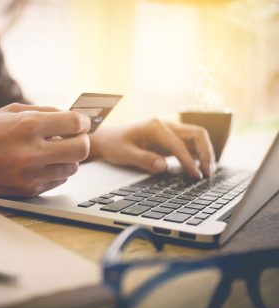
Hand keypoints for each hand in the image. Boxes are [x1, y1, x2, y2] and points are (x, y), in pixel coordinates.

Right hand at [0, 103, 90, 196]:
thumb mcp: (10, 111)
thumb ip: (44, 112)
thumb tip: (73, 117)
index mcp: (27, 127)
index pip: (75, 123)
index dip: (82, 121)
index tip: (81, 122)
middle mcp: (31, 154)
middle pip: (81, 149)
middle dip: (82, 140)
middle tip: (75, 137)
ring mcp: (30, 177)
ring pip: (72, 168)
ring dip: (68, 157)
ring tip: (54, 150)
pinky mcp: (28, 192)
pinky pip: (58, 180)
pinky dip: (56, 170)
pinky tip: (42, 163)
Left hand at [89, 119, 214, 177]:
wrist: (107, 139)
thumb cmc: (114, 144)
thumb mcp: (124, 154)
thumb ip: (144, 159)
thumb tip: (163, 166)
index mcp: (155, 126)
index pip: (179, 143)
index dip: (189, 160)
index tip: (195, 175)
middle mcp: (165, 125)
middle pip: (196, 134)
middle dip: (206, 152)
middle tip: (208, 173)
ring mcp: (169, 131)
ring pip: (196, 137)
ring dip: (205, 153)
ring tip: (208, 172)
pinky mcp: (170, 139)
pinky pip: (190, 144)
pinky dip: (198, 154)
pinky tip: (200, 168)